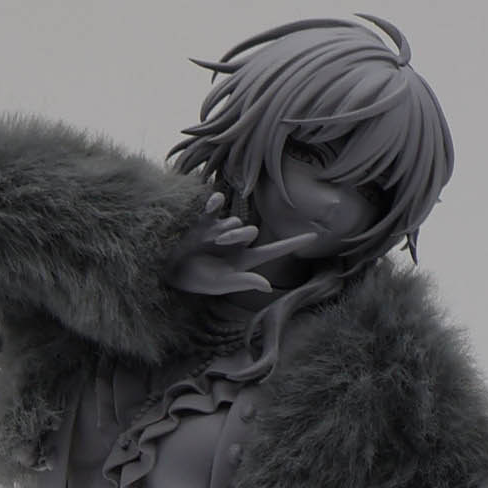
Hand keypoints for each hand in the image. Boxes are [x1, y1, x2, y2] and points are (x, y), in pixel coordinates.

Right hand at [171, 195, 312, 300]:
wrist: (173, 272)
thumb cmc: (200, 281)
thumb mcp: (222, 284)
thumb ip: (244, 282)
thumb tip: (267, 286)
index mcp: (246, 260)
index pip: (275, 250)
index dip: (294, 243)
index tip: (314, 236)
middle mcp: (237, 244)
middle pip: (250, 232)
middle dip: (238, 235)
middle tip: (219, 242)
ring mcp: (221, 231)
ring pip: (235, 221)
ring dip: (225, 228)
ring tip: (209, 240)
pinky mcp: (206, 222)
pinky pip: (216, 206)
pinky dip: (216, 202)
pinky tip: (215, 201)